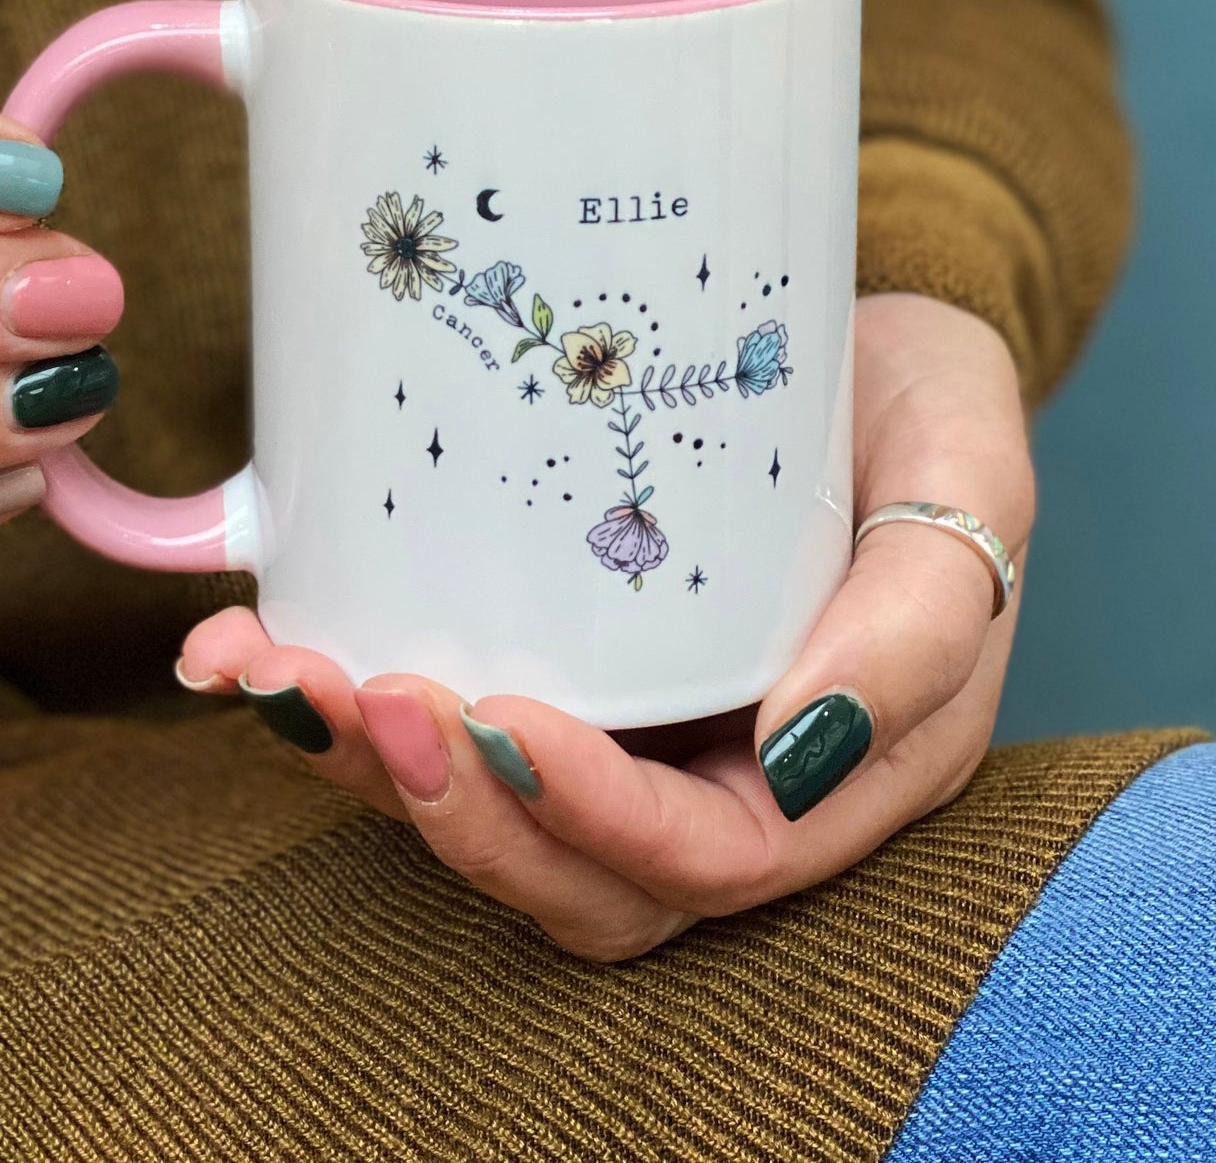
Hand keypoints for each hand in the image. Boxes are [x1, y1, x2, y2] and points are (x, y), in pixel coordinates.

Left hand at [178, 292, 1031, 960]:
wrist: (852, 341)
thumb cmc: (923, 413)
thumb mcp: (968, 483)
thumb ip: (921, 616)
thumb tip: (799, 744)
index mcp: (830, 771)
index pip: (703, 858)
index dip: (590, 817)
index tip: (504, 719)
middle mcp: (713, 779)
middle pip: (571, 874)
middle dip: (451, 810)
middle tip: (362, 695)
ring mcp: (622, 729)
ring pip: (484, 815)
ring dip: (364, 767)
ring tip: (269, 670)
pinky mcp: (547, 662)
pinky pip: (441, 721)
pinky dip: (339, 701)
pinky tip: (247, 642)